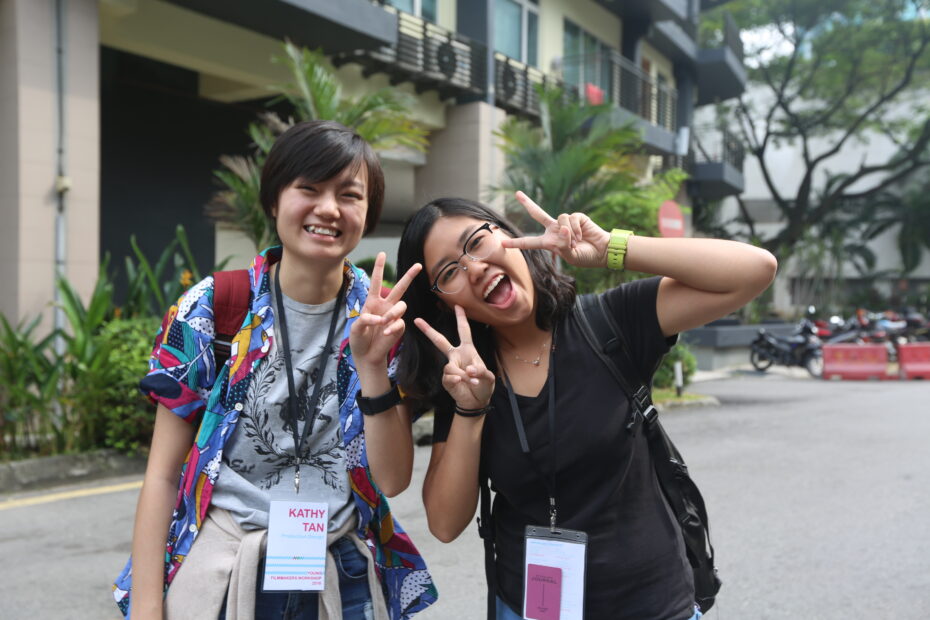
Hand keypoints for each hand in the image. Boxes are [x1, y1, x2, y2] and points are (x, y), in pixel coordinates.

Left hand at [350, 252, 420, 368]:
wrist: (367, 356)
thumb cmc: (359, 340)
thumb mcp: (355, 328)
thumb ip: (365, 319)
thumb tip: (380, 318)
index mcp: (372, 302)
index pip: (375, 282)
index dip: (379, 268)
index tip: (382, 253)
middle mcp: (385, 306)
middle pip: (399, 287)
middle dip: (409, 276)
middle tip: (418, 265)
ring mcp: (393, 316)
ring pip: (402, 305)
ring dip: (392, 313)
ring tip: (383, 322)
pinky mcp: (399, 327)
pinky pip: (400, 322)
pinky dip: (392, 327)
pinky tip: (384, 333)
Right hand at [414, 305, 494, 409]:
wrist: (476, 402)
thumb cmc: (483, 386)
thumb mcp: (488, 377)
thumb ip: (480, 371)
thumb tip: (468, 369)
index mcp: (468, 350)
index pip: (464, 331)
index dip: (461, 318)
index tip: (458, 306)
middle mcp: (456, 356)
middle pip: (440, 341)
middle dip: (429, 331)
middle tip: (417, 320)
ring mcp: (450, 367)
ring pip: (450, 367)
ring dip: (463, 375)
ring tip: (473, 381)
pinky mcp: (446, 380)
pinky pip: (449, 377)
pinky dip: (458, 381)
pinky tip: (463, 384)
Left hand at [501, 191, 610, 268]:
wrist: (602, 251)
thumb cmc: (586, 257)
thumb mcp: (571, 256)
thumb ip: (563, 245)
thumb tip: (563, 228)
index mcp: (549, 243)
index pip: (530, 242)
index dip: (517, 243)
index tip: (503, 243)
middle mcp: (555, 230)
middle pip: (538, 214)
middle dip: (527, 203)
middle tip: (517, 193)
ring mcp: (565, 222)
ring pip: (559, 219)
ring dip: (568, 233)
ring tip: (576, 242)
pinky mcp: (576, 216)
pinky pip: (570, 219)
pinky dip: (575, 229)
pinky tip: (581, 235)